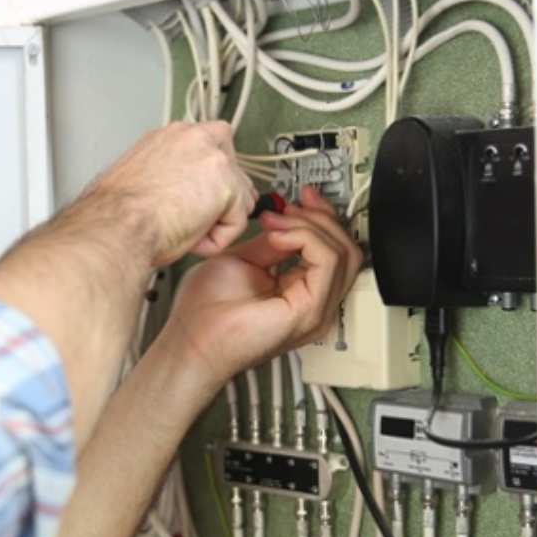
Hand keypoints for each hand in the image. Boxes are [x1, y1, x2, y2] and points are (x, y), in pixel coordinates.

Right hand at [76, 121, 255, 267]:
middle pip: (232, 164)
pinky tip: (192, 240)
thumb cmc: (118, 214)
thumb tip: (177, 194)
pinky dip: (218, 239)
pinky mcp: (227, 183)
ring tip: (187, 232)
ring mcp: (212, 158)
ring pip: (239, 195)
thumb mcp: (137, 182)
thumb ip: (166, 177)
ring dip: (218, 220)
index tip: (200, 194)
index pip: (207, 144)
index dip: (208, 176)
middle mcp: (191, 139)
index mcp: (167, 138)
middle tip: (201, 221)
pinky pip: (238, 220)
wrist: (117, 225)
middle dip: (224, 197)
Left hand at [153, 187, 362, 388]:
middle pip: (346, 249)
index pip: (335, 250)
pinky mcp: (309, 311)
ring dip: (309, 227)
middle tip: (291, 206)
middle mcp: (315, 304)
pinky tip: (278, 237)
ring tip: (276, 225)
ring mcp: (316, 310)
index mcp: (302, 293)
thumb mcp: (244, 259)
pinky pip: (329, 262)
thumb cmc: (206, 312)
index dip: (322, 218)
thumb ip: (271, 242)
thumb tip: (285, 219)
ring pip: (342, 253)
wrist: (190, 338)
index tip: (302, 198)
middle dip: (320, 218)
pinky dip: (306, 239)